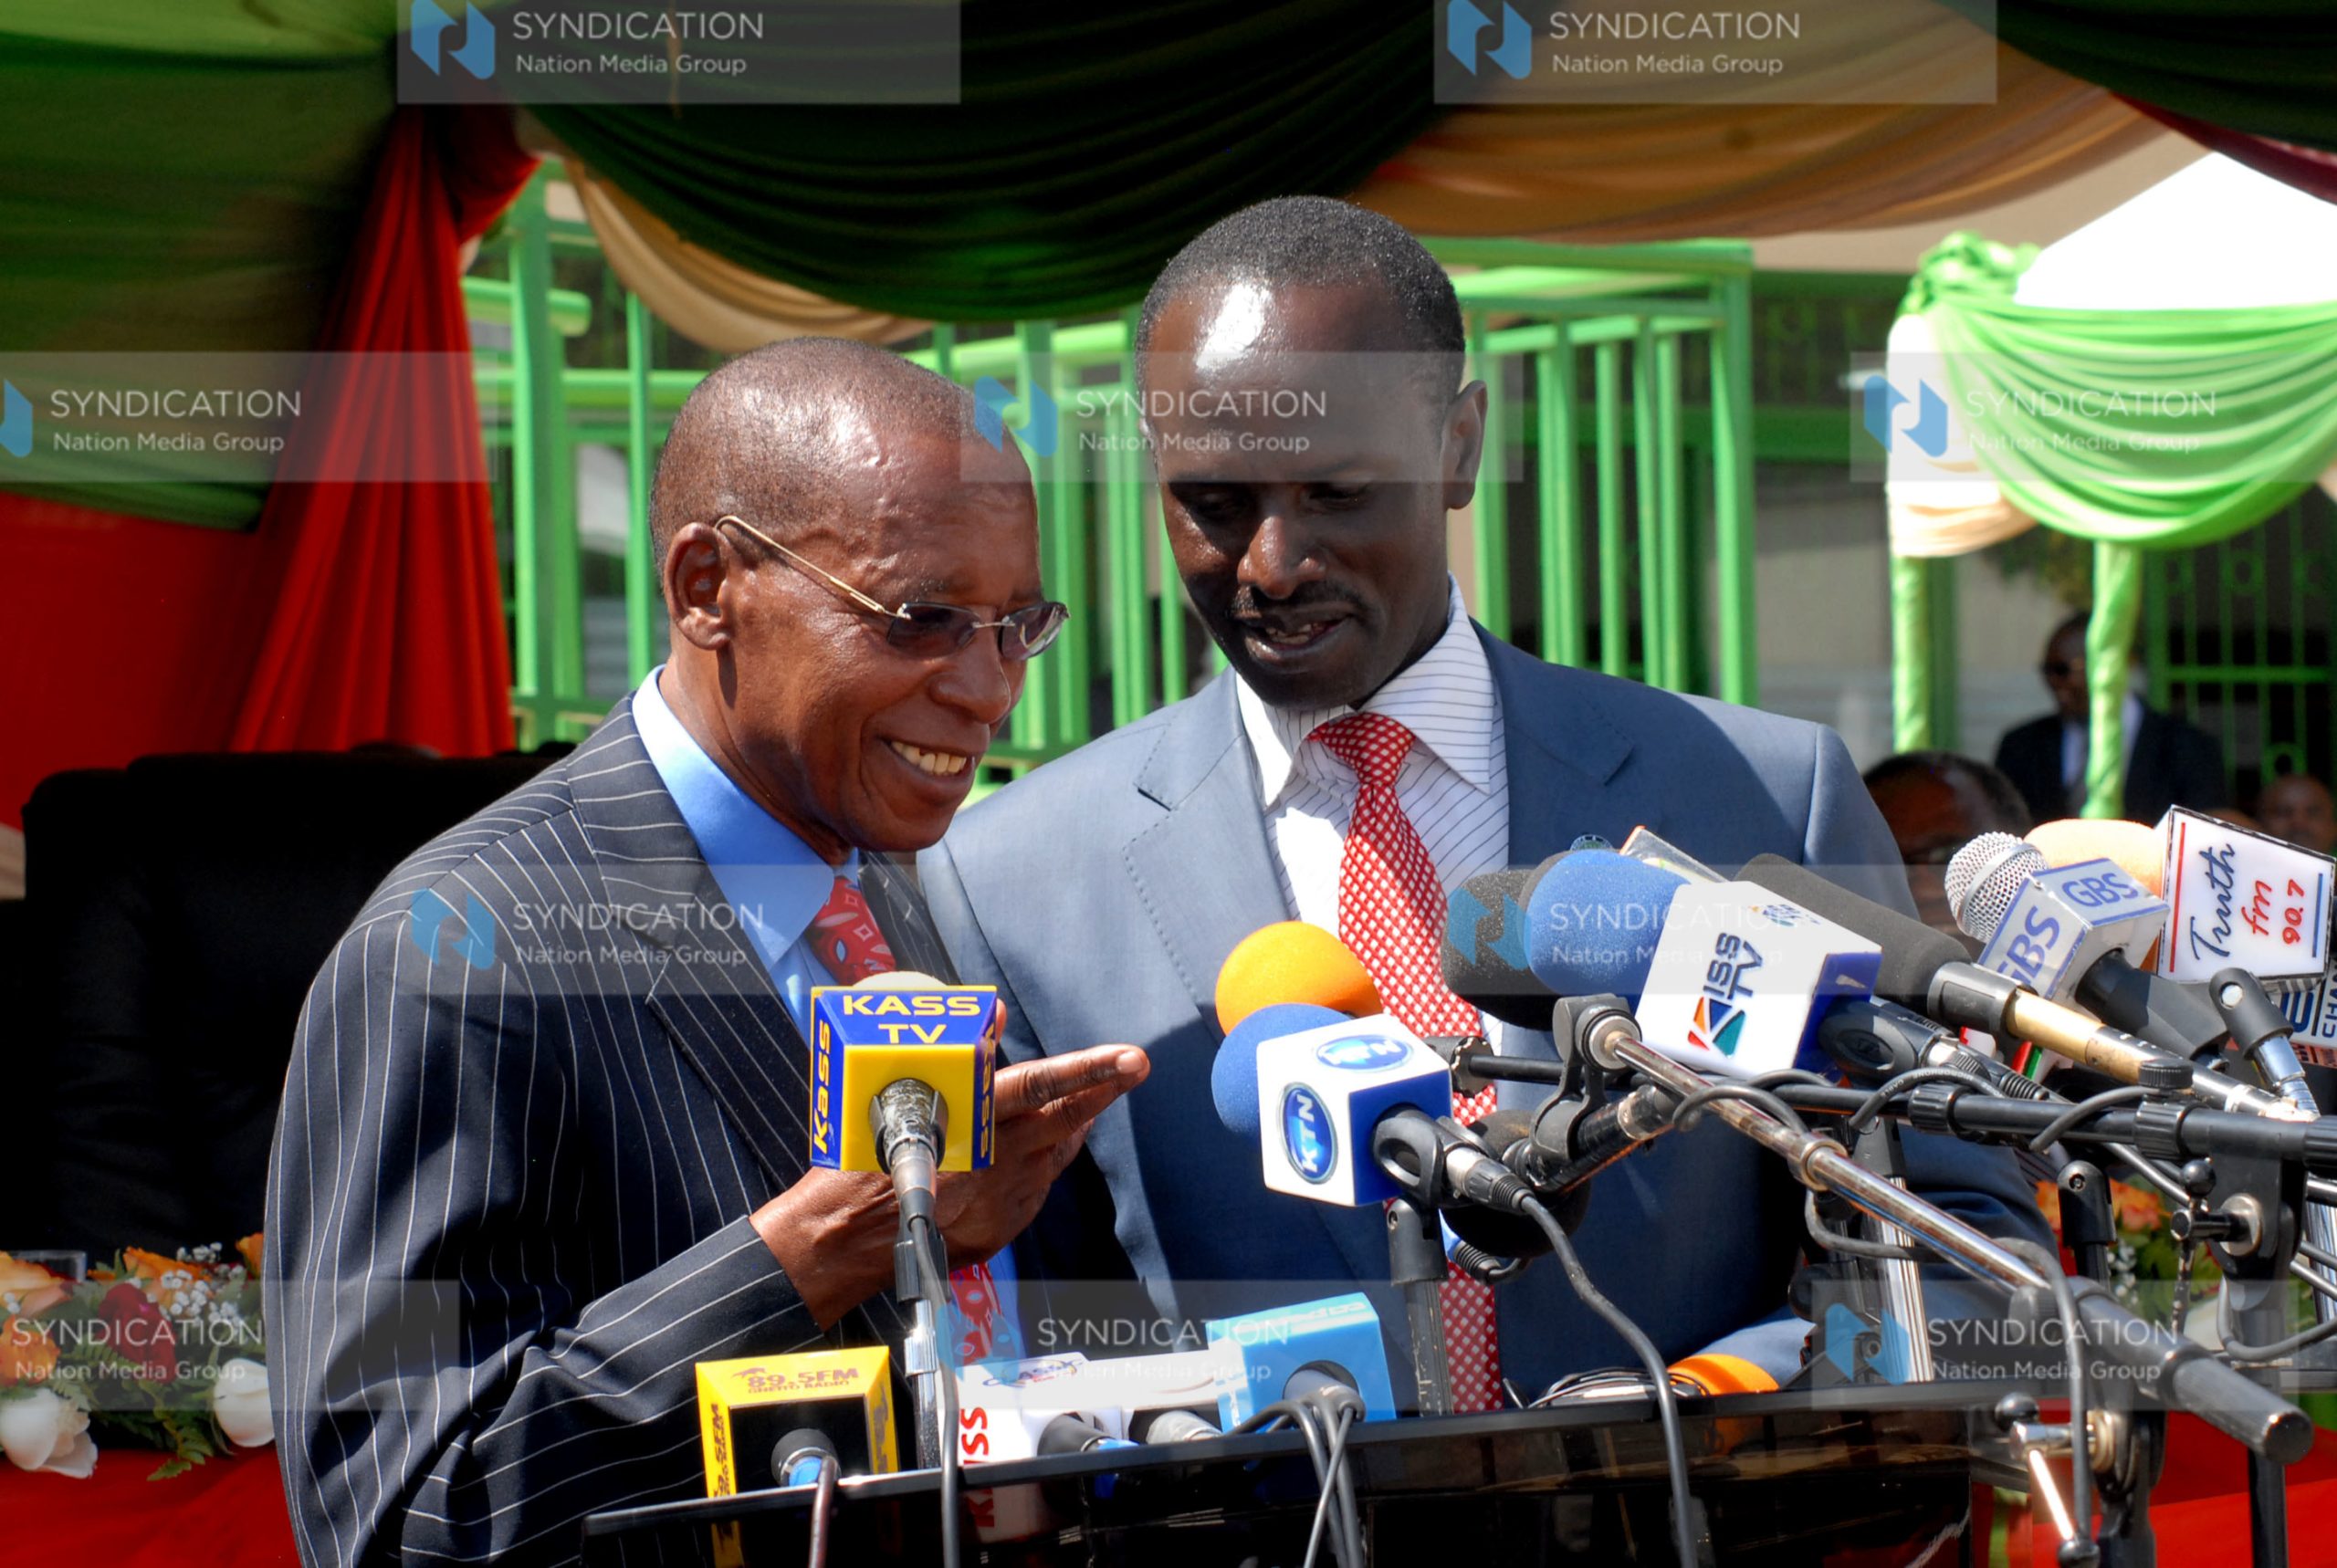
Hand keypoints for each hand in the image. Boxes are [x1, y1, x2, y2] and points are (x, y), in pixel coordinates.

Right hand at [751, 1045, 1147, 1325]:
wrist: (846, 1237)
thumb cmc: (866, 1156)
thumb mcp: (902, 1096)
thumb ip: (962, 1058)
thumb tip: (997, 1011)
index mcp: (971, 1123)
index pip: (1041, 1087)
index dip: (1089, 1071)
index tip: (1130, 1058)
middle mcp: (997, 1160)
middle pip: (1064, 1119)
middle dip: (1102, 1090)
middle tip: (1135, 1065)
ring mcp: (1004, 1198)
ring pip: (1054, 1153)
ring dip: (1069, 1125)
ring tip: (1078, 1103)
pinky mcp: (1002, 1226)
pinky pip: (1033, 1186)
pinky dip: (1037, 1163)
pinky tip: (1024, 1154)